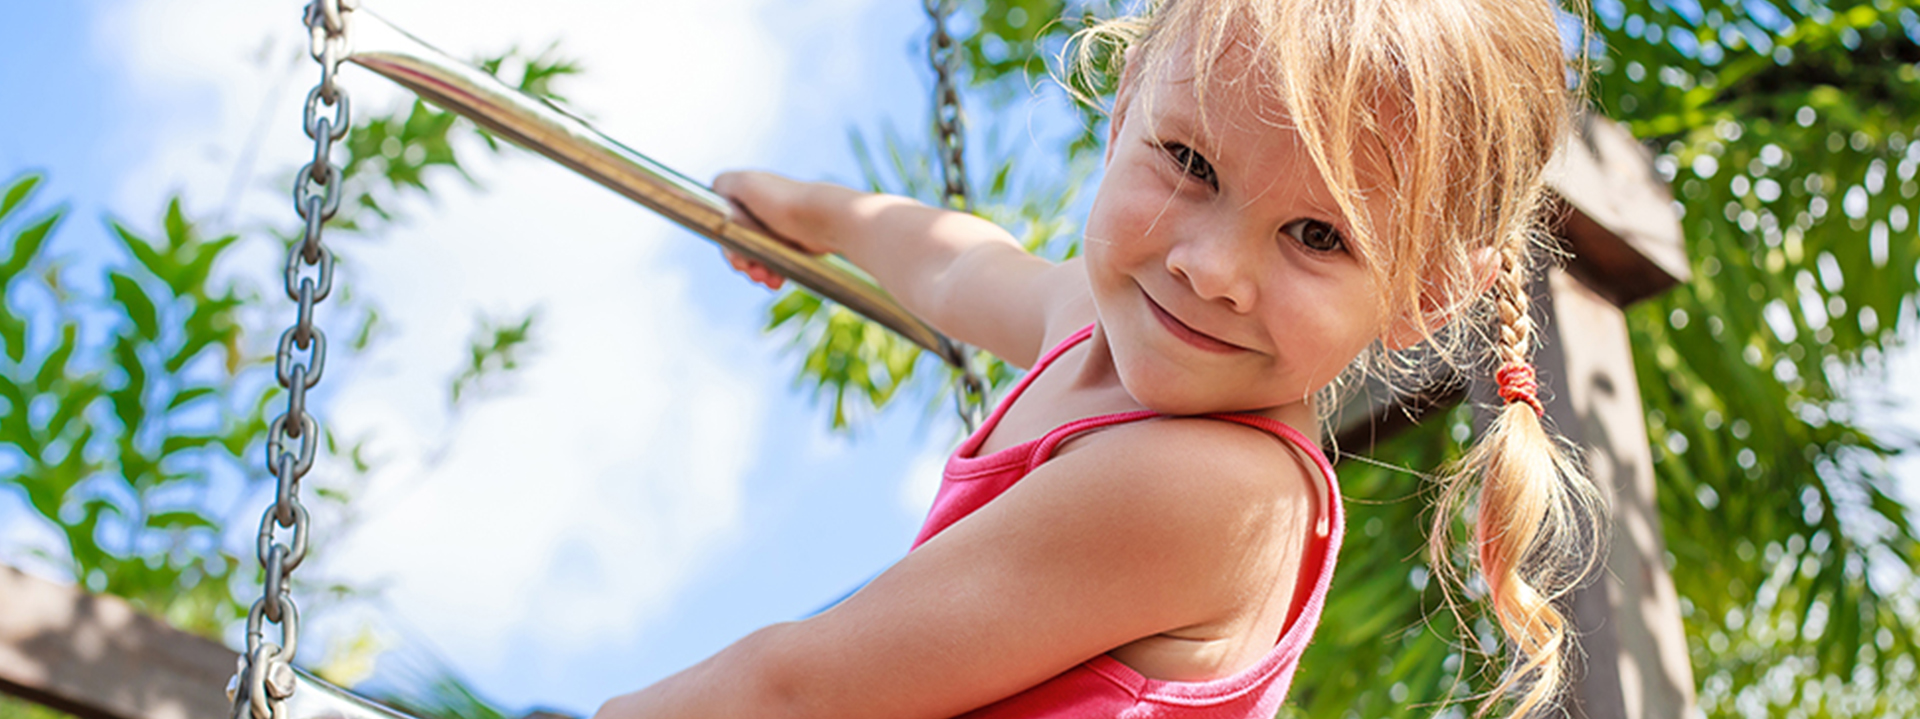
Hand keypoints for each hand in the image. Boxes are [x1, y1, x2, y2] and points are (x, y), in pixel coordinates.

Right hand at [712, 170, 832, 291]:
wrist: (826, 218)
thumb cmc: (784, 201)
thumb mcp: (746, 183)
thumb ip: (723, 185)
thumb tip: (716, 194)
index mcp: (749, 196)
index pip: (725, 225)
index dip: (727, 245)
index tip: (736, 258)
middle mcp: (762, 211)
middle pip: (741, 244)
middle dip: (743, 262)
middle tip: (752, 271)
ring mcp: (778, 229)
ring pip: (758, 257)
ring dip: (758, 272)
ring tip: (768, 279)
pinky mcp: (794, 245)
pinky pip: (777, 264)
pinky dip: (774, 274)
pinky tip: (777, 281)